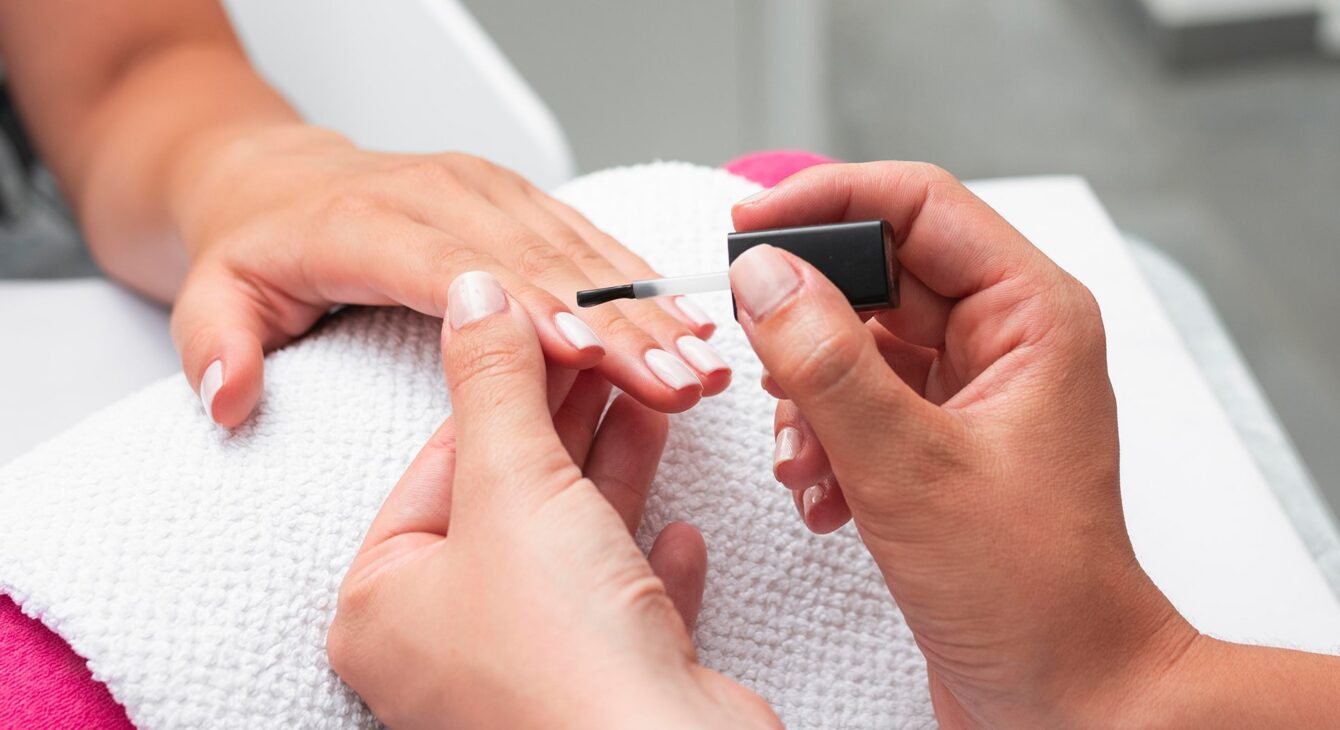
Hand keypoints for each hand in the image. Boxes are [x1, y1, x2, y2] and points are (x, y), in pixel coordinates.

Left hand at [170, 125, 728, 426]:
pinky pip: (591, 239)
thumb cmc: (257, 244)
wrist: (275, 174)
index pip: (456, 271)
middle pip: (542, 264)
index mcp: (368, 224)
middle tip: (680, 381)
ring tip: (704, 367)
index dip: (525, 311)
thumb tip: (226, 397)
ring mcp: (487, 191)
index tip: (586, 354)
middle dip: (619, 328)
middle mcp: (441, 197)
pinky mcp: (518, 199)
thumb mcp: (212, 292)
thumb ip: (217, 343)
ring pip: (583, 251)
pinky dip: (643, 285)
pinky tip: (688, 323)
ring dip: (649, 312)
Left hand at [327, 271, 775, 728]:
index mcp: (384, 604)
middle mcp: (445, 644)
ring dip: (617, 473)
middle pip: (508, 498)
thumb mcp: (514, 484)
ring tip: (658, 398)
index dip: (502, 382)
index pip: (439, 462)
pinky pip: (624, 607)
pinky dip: (651, 564)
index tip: (552, 322)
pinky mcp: (603, 689)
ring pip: (572, 546)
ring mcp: (527, 671)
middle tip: (614, 349)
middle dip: (568, 419)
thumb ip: (493, 380)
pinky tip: (684, 528)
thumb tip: (473, 290)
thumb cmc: (560, 649)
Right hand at [728, 162, 1196, 727]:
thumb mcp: (909, 467)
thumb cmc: (1031, 591)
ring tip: (803, 458)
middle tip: (755, 348)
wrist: (1066, 695)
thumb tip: (764, 275)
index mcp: (1031, 315)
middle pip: (878, 274)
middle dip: (807, 322)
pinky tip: (823, 496)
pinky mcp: (938, 441)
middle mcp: (1005, 340)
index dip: (825, 200)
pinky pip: (859, 403)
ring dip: (809, 396)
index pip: (918, 204)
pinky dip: (824, 440)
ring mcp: (970, 392)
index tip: (745, 222)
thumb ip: (827, 363)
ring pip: (858, 343)